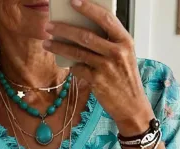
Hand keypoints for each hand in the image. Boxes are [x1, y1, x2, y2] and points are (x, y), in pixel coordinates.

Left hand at [43, 0, 154, 135]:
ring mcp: (107, 67)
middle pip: (86, 35)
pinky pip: (78, 69)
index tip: (73, 1)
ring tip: (47, 42)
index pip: (105, 18)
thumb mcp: (125, 56)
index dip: (88, 8)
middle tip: (49, 25)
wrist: (132, 106)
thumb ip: (109, 42)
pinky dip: (71, 65)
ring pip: (77, 52)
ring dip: (59, 46)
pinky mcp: (97, 81)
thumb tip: (83, 30)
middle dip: (64, 29)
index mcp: (125, 41)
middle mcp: (117, 52)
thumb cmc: (126, 79)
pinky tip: (65, 63)